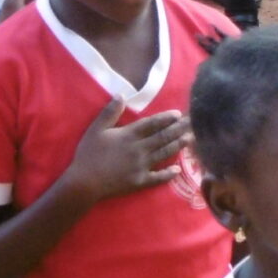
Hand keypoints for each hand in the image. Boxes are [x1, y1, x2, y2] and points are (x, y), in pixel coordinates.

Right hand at [64, 98, 192, 200]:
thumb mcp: (95, 129)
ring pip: (164, 154)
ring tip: (190, 139)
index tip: (178, 114)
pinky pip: (158, 178)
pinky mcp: (140, 181)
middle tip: (193, 123)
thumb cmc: (88, 154)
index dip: (166, 118)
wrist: (84, 182)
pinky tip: (178, 170)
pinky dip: (168, 174)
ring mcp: (141, 166)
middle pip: (163, 137)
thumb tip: (121, 95)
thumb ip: (110, 113)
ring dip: (178, 146)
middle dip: (179, 129)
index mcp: (129, 135)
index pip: (152, 124)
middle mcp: (139, 149)